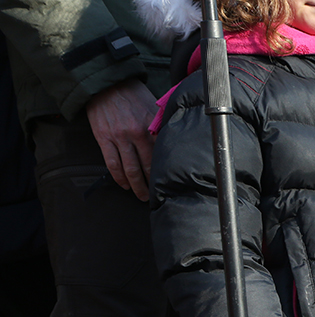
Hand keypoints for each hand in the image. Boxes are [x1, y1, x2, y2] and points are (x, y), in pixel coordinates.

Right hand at [84, 79, 158, 200]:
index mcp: (150, 126)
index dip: (165, 172)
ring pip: (129, 169)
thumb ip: (160, 125)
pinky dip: (118, 177)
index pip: (161, 155)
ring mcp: (118, 137)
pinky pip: (112, 163)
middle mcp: (136, 134)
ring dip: (136, 185)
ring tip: (141, 195)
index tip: (170, 183)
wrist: (105, 82)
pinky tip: (124, 185)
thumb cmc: (131, 93)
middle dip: (152, 184)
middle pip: (147, 167)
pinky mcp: (103, 138)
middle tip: (156, 196)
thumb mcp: (152, 106)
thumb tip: (172, 142)